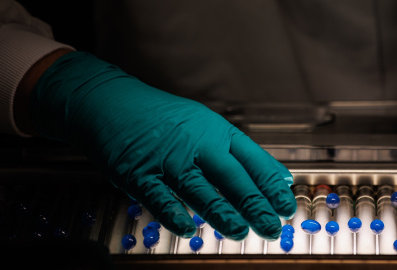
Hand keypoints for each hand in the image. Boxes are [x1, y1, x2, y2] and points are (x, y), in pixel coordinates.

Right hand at [29, 51, 295, 239]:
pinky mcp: (139, 173)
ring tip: (241, 232)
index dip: (270, 184)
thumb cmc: (162, 117)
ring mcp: (167, 159)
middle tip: (272, 227)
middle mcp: (196, 144)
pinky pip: (159, 197)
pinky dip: (173, 213)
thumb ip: (240, 151)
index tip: (286, 205)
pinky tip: (186, 229)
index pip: (251, 159)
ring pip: (199, 189)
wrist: (110, 102)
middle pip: (231, 177)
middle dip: (254, 204)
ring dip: (222, 213)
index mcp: (216, 131)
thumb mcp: (206, 125)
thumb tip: (278, 176)